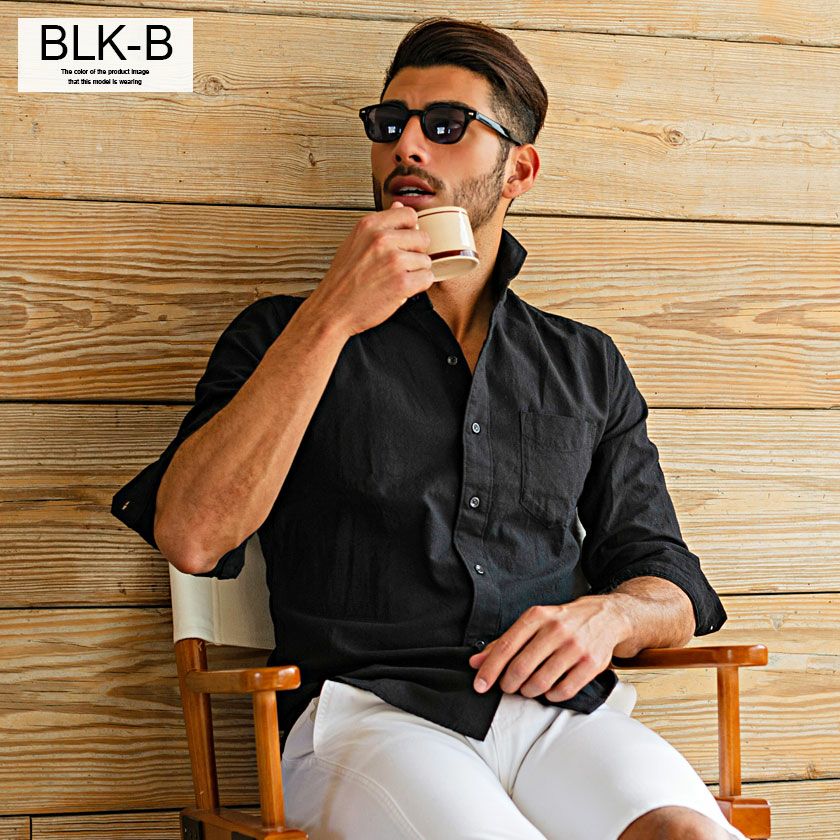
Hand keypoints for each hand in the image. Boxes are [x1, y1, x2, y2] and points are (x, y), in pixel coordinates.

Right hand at [304, 200, 434, 337]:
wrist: (332, 309)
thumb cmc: (343, 279)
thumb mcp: (355, 242)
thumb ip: (379, 225)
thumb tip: (399, 206)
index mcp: (370, 225)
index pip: (410, 214)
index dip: (410, 230)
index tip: (401, 244)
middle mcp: (382, 239)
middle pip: (423, 237)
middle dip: (415, 253)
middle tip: (396, 267)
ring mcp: (394, 261)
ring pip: (426, 260)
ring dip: (416, 272)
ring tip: (394, 279)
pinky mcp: (402, 283)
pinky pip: (428, 278)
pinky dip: (418, 286)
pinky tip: (400, 290)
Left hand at [468, 598, 626, 701]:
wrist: (605, 616)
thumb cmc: (563, 621)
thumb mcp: (533, 622)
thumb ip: (504, 642)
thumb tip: (476, 662)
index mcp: (537, 616)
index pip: (506, 647)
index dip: (490, 669)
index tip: (480, 685)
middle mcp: (556, 630)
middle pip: (521, 667)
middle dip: (508, 684)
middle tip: (508, 687)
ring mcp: (575, 647)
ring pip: (541, 682)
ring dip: (528, 691)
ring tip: (527, 689)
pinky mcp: (591, 663)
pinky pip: (564, 690)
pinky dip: (551, 696)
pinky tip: (549, 691)